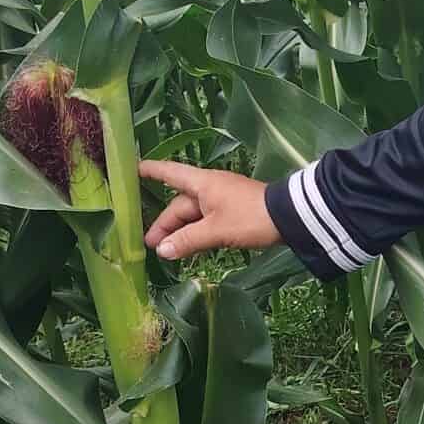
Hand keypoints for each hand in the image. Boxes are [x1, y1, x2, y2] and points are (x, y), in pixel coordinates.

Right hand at [139, 161, 279, 259]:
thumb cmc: (250, 217)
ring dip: (180, 232)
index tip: (132, 171)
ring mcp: (222, 200)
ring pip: (193, 215)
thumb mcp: (216, 231)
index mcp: (202, 183)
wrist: (290, 217)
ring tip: (166, 251)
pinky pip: (207, 221)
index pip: (170, 173)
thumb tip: (162, 250)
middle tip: (150, 245)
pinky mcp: (233, 212)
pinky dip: (196, 233)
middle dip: (164, 224)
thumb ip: (187, 240)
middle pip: (179, 204)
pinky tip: (190, 249)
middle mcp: (209, 188)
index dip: (151, 172)